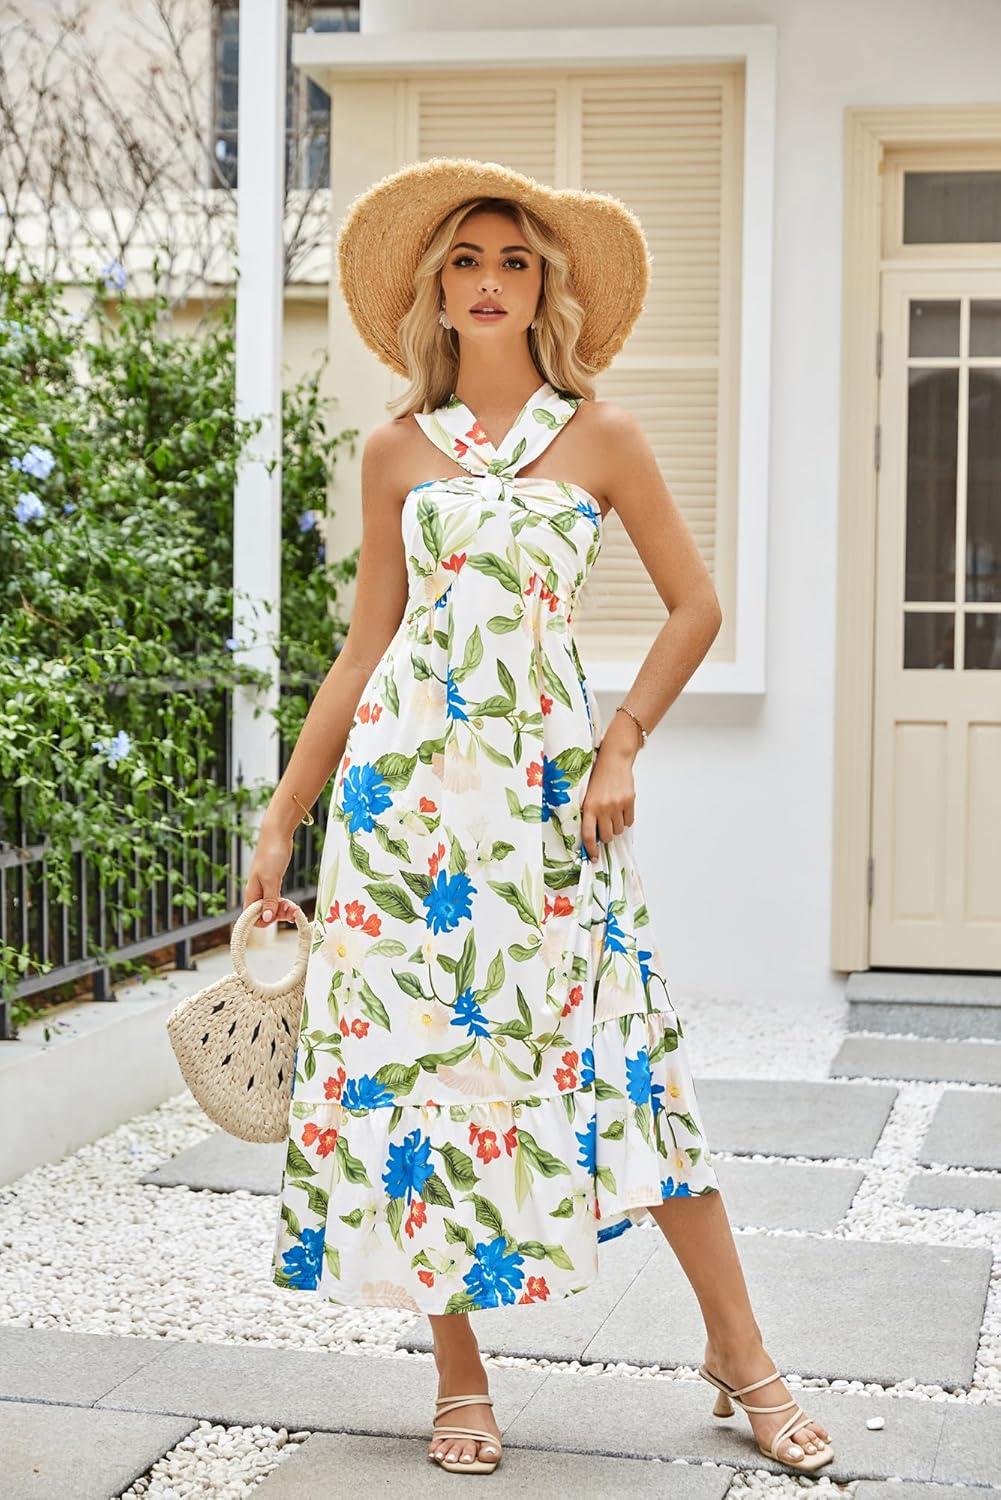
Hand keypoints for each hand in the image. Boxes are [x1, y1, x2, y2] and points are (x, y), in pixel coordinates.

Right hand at [242, 827, 295, 926]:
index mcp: (252, 893)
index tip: (278, 915)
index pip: (251, 917)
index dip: (264, 921)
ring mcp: (265, 888)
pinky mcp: (274, 883)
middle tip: (291, 910)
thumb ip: (269, 900)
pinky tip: (293, 905)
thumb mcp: (271, 879)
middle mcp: (257, 893)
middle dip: (277, 916)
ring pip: (271, 909)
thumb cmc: (271, 854)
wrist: (277, 835)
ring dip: (283, 911)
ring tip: (295, 908)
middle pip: (263, 915)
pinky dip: (285, 905)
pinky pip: (277, 901)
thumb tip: (265, 919)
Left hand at [580, 731, 637, 861]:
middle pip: (606, 836)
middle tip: (604, 826)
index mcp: (589, 807)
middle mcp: (602, 808)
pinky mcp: (629, 801)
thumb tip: (593, 835)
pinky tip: (622, 810)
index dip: (591, 849)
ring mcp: (617, 805)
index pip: (588, 835)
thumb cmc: (598, 778)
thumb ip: (590, 813)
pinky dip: (626, 820)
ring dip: (616, 826)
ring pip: (618, 830)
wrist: (613, 760)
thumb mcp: (588, 795)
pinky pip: (630, 821)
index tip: (594, 858)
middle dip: (605, 835)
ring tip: (613, 814)